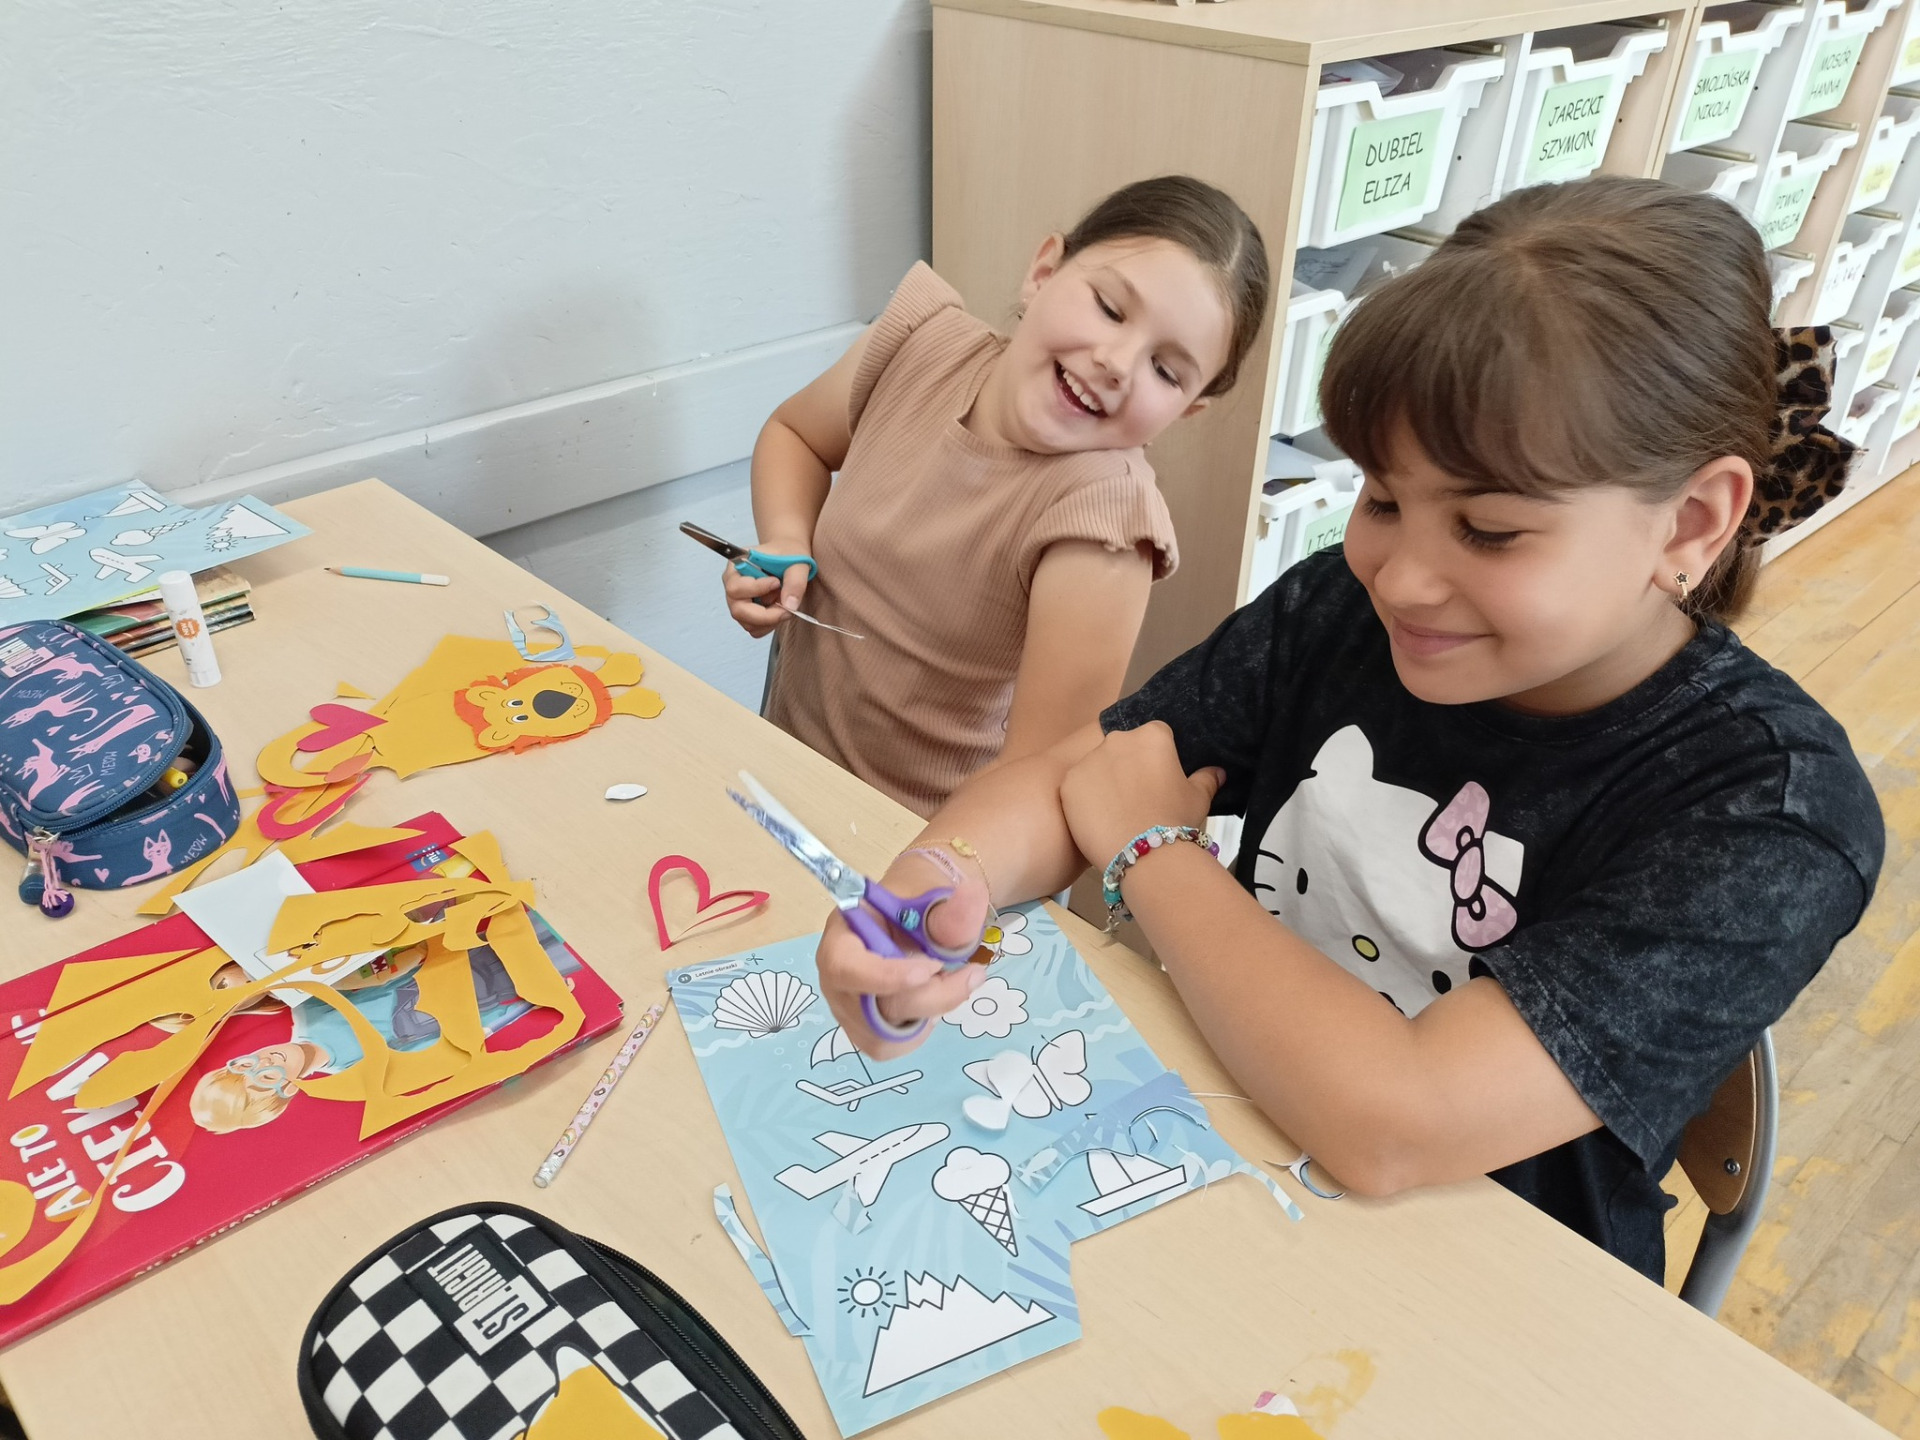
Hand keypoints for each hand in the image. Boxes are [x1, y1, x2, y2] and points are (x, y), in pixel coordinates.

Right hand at [722, 556, 812, 638]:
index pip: (736, 588)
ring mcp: (738, 602)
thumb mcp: (796, 562)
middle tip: (787, 607)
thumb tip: (789, 606)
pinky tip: (779, 609)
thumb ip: (795, 581)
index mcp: (736, 567)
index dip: (757, 589)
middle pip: (738, 611)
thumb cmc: (787, 554)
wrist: (788, 557)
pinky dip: (770, 625)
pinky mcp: (747, 614)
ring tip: (783, 602)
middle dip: (766, 614)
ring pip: (747, 623)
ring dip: (770, 620)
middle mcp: (733, 586)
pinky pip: (755, 629)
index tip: (777, 582)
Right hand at [815, 852, 992, 1058]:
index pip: (843, 965)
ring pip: (882, 1036)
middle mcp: (835, 977)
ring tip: (947, 982)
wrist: (920, 918)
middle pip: (870, 1008)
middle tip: (971, 973)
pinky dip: (919, 1027)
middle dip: (929, 996)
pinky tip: (933, 998)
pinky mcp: (863, 1029)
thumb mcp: (939, 899)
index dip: (884, 976)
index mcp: (842, 935)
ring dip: (927, 1013)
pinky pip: (889, 1047)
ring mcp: (846, 1007)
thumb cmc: (921, 904)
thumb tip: (972, 895)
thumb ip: (952, 909)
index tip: (932, 968)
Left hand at [1060, 722, 1222, 871]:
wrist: (1143, 852)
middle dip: (1128, 767)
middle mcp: (1117, 739)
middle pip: (1122, 748)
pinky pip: (1077, 787)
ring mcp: (1089, 760)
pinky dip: (1085, 800)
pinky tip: (1098, 819)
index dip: (1157, 758)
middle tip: (1138, 798)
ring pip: (1097, 767)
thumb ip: (1207, 779)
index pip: (1155, 736)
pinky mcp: (1069, 782)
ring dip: (1105, 783)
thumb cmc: (1175, 819)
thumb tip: (1218, 772)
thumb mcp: (1198, 798)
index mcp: (1152, 735)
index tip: (1158, 780)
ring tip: (1117, 812)